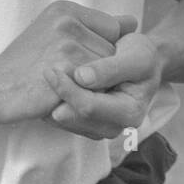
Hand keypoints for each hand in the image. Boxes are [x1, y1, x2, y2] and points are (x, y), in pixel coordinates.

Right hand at [0, 1, 137, 124]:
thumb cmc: (26, 63)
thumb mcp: (55, 32)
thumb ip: (94, 26)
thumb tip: (133, 22)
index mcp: (65, 8)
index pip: (112, 29)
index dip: (100, 51)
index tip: (79, 62)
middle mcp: (67, 21)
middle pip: (112, 51)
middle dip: (100, 70)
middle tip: (69, 78)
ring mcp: (66, 45)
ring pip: (107, 72)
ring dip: (95, 86)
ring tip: (66, 87)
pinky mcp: (65, 72)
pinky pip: (96, 88)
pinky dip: (87, 97)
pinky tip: (65, 96)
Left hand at [42, 32, 162, 140]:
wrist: (143, 61)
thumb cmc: (142, 55)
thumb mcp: (136, 56)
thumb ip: (111, 67)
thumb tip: (81, 77)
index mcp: (130, 113)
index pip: (90, 107)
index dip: (69, 90)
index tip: (52, 70)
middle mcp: (114, 126)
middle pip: (75, 118)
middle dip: (55, 97)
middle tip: (41, 73)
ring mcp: (99, 127)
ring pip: (66, 121)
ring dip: (50, 103)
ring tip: (40, 79)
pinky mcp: (87, 123)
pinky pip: (64, 118)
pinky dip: (52, 104)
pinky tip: (44, 87)